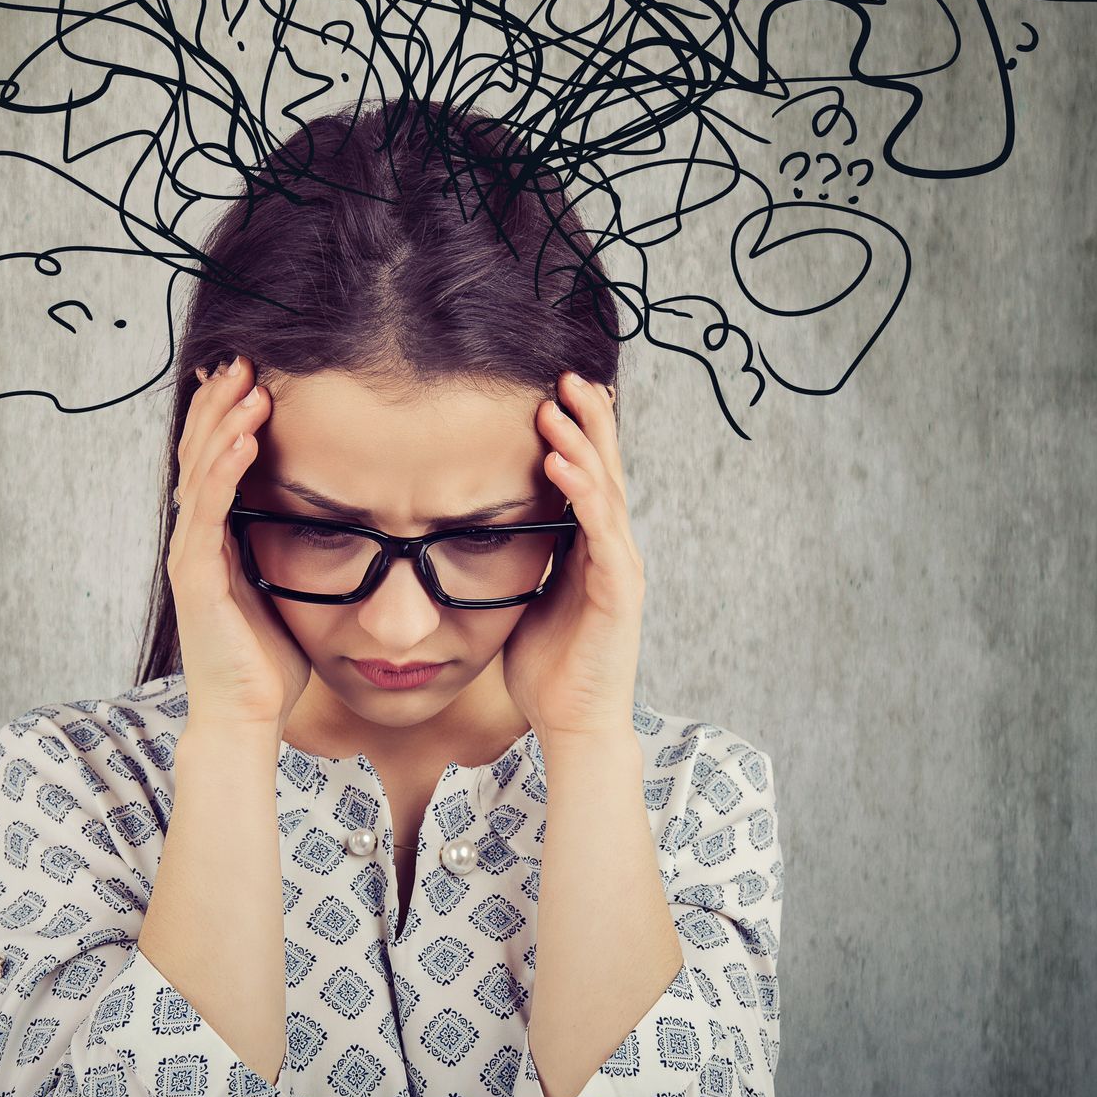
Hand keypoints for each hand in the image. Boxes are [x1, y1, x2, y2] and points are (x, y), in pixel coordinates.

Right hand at [167, 354, 310, 739]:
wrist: (245, 716)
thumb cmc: (270, 658)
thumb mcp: (286, 585)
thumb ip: (294, 547)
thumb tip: (337, 512)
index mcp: (214, 536)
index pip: (213, 459)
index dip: (226, 415)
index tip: (253, 374)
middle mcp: (195, 538)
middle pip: (198, 452)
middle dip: (220, 404)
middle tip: (242, 360)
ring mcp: (191, 555)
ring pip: (200, 472)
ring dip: (225, 424)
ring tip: (249, 386)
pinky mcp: (196, 577)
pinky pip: (208, 512)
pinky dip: (225, 471)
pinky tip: (246, 440)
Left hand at [500, 373, 643, 743]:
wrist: (573, 723)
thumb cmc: (547, 665)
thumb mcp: (525, 595)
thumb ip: (517, 558)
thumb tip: (476, 527)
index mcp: (590, 547)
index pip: (589, 475)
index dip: (578, 431)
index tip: (555, 389)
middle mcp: (612, 549)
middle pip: (606, 468)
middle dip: (589, 418)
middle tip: (568, 373)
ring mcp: (620, 568)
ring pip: (606, 490)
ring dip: (583, 443)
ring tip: (558, 404)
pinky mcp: (619, 593)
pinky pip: (601, 533)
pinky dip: (583, 494)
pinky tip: (561, 465)